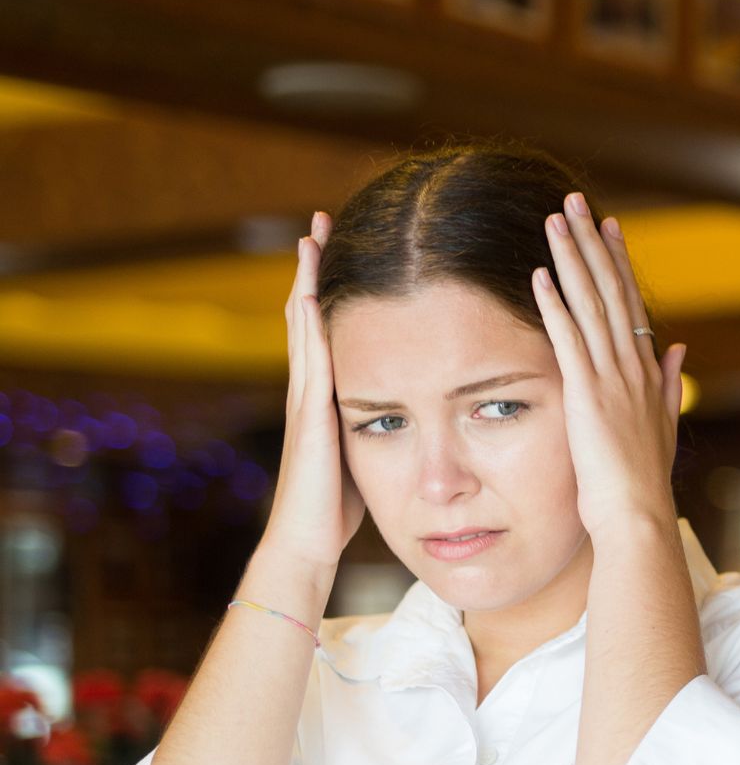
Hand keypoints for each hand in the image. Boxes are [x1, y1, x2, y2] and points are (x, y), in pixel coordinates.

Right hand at [256, 212, 363, 575]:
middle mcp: (313, 390)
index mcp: (330, 396)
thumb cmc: (339, 509)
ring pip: (305, 328)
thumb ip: (380, 425)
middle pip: (313, 315)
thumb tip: (408, 410)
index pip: (331, 330)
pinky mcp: (310, 418)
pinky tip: (308, 296)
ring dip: (307, 282)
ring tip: (312, 237)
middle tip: (321, 221)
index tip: (346, 247)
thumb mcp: (368, 454)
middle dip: (316, 269)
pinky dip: (308, 328)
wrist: (309, 543)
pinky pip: (310, 363)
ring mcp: (305, 400)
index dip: (334, 290)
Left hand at [531, 194, 688, 541]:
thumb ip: (669, 381)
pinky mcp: (587, 395)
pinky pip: (569, 340)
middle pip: (611, 291)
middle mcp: (633, 367)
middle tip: (577, 202)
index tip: (608, 226)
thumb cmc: (642, 481)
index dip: (618, 262)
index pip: (630, 304)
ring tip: (555, 220)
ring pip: (591, 304)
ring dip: (572, 260)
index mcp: (647, 372)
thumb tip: (678, 346)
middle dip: (593, 243)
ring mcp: (612, 378)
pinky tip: (539, 275)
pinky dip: (554, 306)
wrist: (638, 515)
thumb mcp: (662, 424)